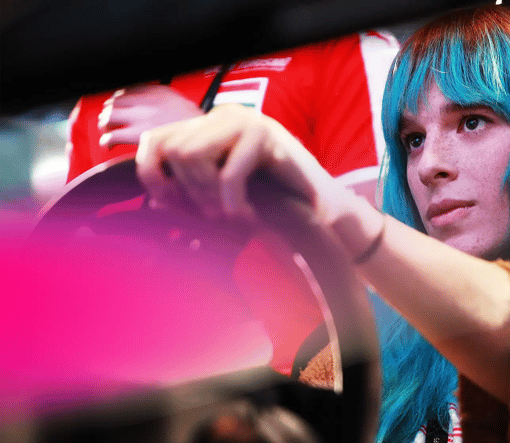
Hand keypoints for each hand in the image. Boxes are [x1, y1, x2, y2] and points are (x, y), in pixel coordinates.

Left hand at [98, 85, 202, 146]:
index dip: (120, 99)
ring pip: (109, 116)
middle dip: (110, 111)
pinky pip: (112, 136)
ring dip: (105, 124)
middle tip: (110, 120)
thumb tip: (155, 109)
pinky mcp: (138, 135)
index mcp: (161, 92)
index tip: (120, 105)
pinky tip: (108, 146)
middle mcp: (149, 101)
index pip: (130, 89)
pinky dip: (106, 141)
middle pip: (116, 101)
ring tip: (107, 132)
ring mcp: (143, 117)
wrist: (207, 142)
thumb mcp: (185, 106)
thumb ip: (168, 103)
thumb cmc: (199, 132)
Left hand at [136, 103, 337, 223]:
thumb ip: (185, 194)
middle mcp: (222, 116)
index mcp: (207, 127)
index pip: (155, 140)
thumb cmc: (267, 206)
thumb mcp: (215, 199)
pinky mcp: (265, 135)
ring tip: (230, 214)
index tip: (173, 205)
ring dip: (207, 195)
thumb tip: (155, 198)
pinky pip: (228, 172)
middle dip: (188, 192)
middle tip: (214, 216)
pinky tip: (246, 216)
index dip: (153, 176)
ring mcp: (245, 121)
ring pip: (190, 155)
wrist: (313, 214)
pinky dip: (231, 202)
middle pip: (173, 150)